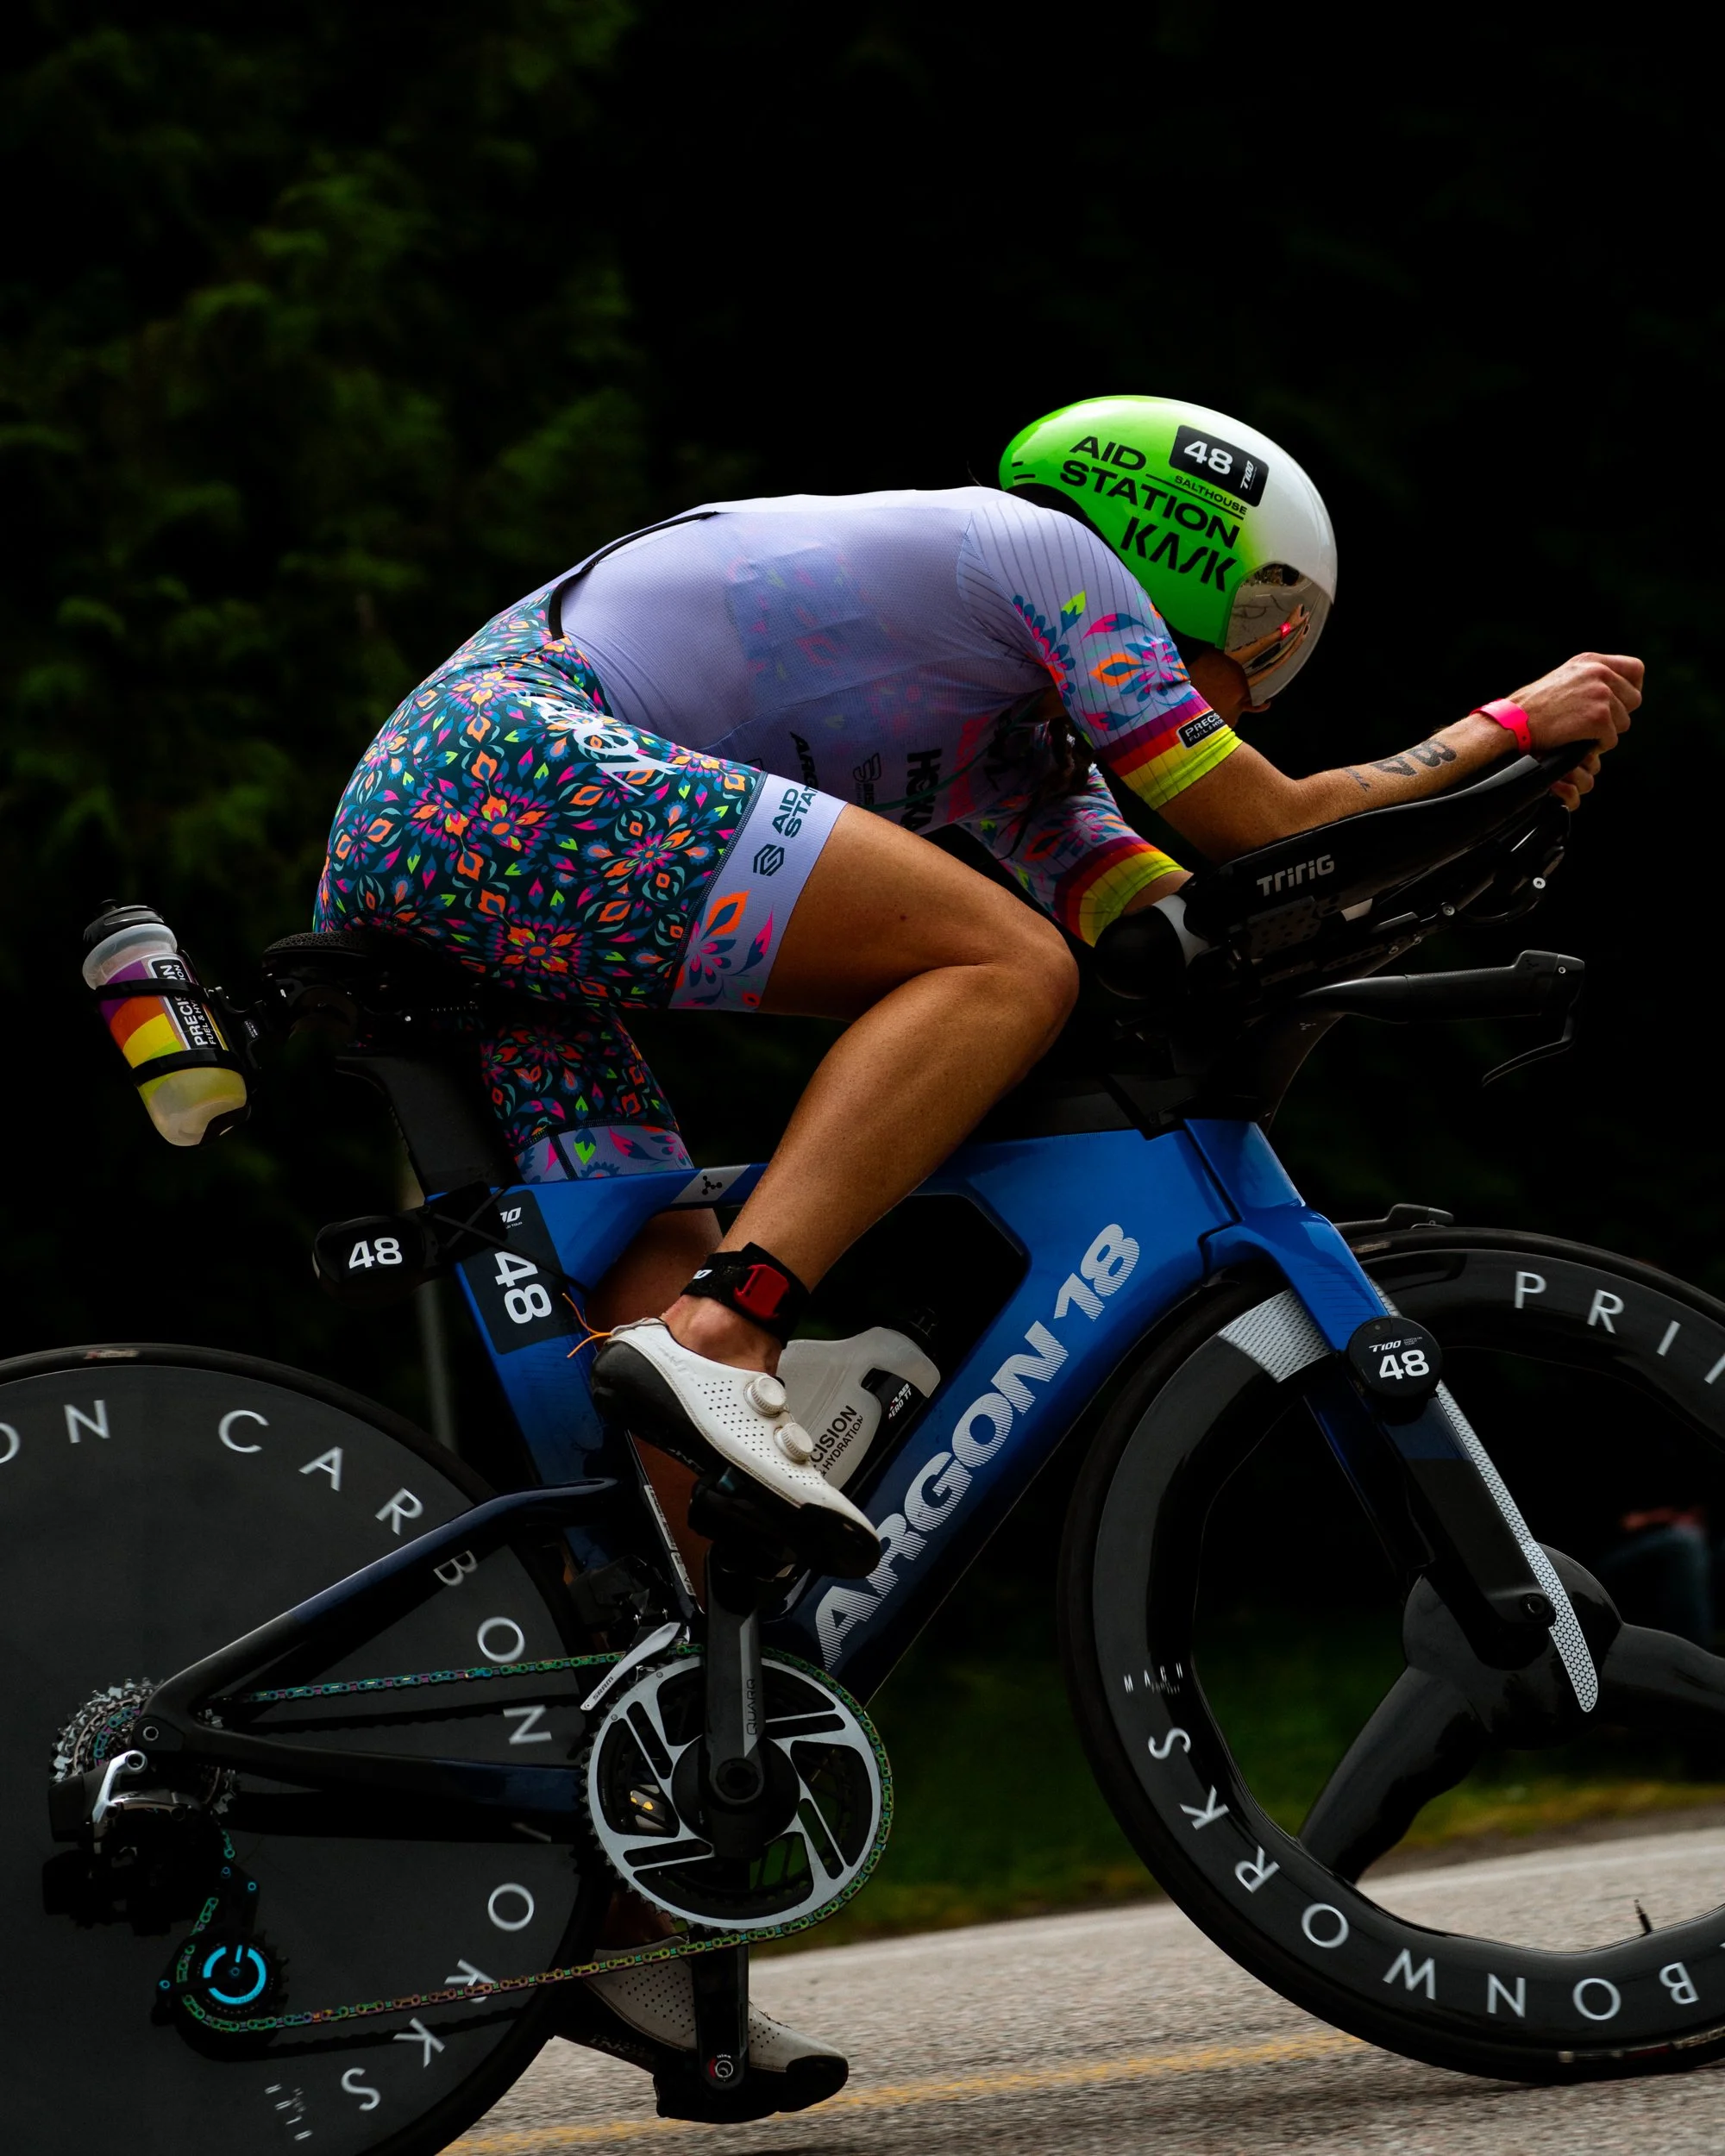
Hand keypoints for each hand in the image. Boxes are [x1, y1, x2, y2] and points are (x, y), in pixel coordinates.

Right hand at [1504, 651, 1640, 808]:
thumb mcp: (1565, 679)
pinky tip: (1576, 741)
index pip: (1636, 669)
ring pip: (1624, 723)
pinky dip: (1596, 746)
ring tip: (1578, 732)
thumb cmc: (1533, 707)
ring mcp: (1600, 694)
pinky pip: (1611, 739)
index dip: (1632, 689)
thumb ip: (1592, 679)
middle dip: (1618, 716)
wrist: (1514, 723)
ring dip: (1605, 733)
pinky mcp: (1598, 717)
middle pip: (1633, 700)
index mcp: (1592, 661)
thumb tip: (1620, 692)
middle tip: (1592, 724)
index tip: (1619, 703)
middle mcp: (1600, 672)